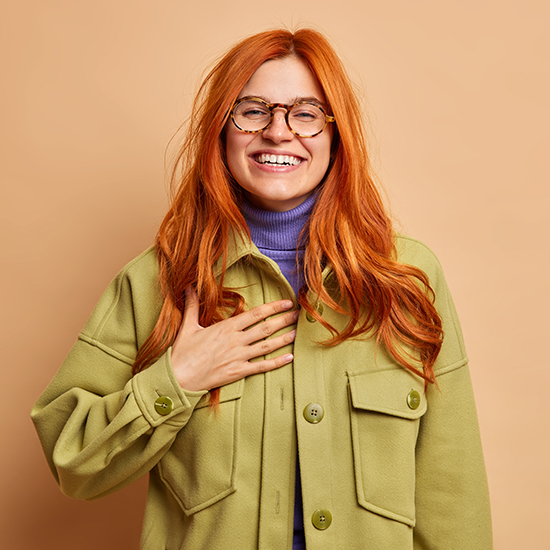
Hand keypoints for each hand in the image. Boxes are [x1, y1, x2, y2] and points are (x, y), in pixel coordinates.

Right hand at [171, 287, 297, 390]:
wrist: (178, 378)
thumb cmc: (182, 353)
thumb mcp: (187, 326)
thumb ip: (191, 305)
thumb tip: (188, 287)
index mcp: (226, 328)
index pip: (255, 314)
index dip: (273, 307)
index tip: (286, 302)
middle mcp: (236, 341)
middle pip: (266, 328)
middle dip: (284, 320)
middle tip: (298, 314)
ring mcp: (238, 357)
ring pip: (267, 346)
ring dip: (284, 339)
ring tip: (297, 333)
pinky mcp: (238, 372)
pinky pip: (262, 367)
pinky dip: (277, 362)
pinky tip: (290, 358)